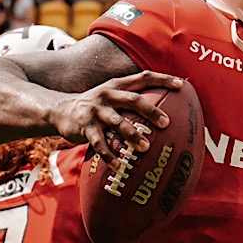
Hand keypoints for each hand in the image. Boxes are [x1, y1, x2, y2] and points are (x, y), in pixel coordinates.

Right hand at [53, 70, 181, 158]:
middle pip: (133, 100)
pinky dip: (109, 155)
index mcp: (117, 85)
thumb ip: (131, 100)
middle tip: (166, 123)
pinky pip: (99, 143)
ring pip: (117, 122)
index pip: (143, 77)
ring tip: (146, 148)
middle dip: (151, 111)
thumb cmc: (95, 108)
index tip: (181, 85)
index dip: (163, 79)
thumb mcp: (111, 97)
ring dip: (132, 135)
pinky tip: (119, 166)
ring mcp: (95, 110)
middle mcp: (107, 95)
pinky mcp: (84, 127)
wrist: (60, 111)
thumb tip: (164, 110)